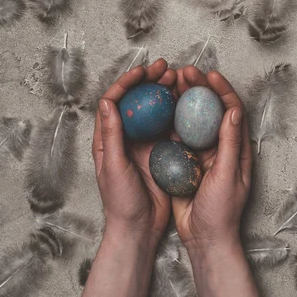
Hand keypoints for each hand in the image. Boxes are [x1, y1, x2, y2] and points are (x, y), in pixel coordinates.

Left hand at [92, 58, 175, 241]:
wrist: (139, 228)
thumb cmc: (121, 201)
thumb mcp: (113, 167)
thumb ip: (111, 135)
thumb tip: (108, 102)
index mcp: (108, 138)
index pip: (115, 101)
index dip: (127, 82)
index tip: (143, 72)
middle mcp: (126, 136)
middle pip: (137, 100)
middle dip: (149, 81)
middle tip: (166, 67)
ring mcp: (144, 143)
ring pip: (155, 109)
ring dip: (165, 92)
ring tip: (179, 78)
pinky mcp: (161, 152)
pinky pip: (170, 126)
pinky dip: (178, 111)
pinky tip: (189, 101)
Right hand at [172, 66, 251, 250]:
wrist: (205, 239)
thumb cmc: (222, 211)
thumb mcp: (228, 176)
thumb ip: (230, 143)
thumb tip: (232, 110)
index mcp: (236, 148)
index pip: (231, 110)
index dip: (222, 90)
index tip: (209, 74)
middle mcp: (219, 146)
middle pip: (209, 109)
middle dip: (199, 88)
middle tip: (184, 72)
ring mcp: (200, 153)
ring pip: (191, 118)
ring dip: (182, 99)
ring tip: (169, 82)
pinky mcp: (183, 161)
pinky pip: (175, 134)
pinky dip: (168, 118)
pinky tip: (157, 107)